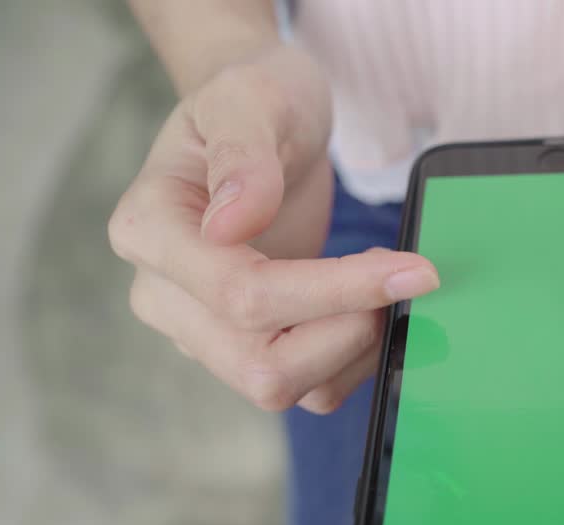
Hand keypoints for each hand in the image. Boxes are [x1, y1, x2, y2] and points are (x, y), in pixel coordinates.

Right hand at [109, 45, 438, 413]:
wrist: (262, 124)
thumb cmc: (254, 100)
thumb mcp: (251, 99)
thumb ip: (242, 156)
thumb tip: (230, 225)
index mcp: (149, 230)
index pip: (241, 293)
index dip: (336, 291)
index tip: (413, 268)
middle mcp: (162, 294)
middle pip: (259, 363)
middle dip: (348, 331)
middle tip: (404, 276)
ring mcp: (200, 329)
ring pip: (281, 386)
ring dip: (353, 350)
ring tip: (389, 283)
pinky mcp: (244, 344)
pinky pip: (304, 385)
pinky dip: (352, 360)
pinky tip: (376, 308)